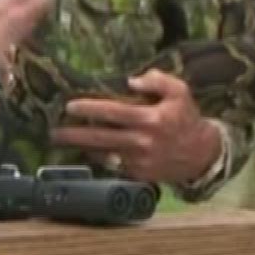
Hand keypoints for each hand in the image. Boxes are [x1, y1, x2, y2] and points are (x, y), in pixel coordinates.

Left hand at [55, 70, 220, 184]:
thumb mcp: (180, 92)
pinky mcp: (137, 174)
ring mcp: (138, 161)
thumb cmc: (186, 118)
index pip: (113, 112)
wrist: (201, 155)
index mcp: (150, 119)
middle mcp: (142, 141)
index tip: (69, 106)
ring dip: (80, 147)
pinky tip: (83, 151)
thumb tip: (131, 80)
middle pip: (100, 137)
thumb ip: (157, 80)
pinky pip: (112, 165)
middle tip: (52, 131)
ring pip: (102, 153)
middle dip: (74, 134)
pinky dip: (97, 158)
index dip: (90, 109)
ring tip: (60, 141)